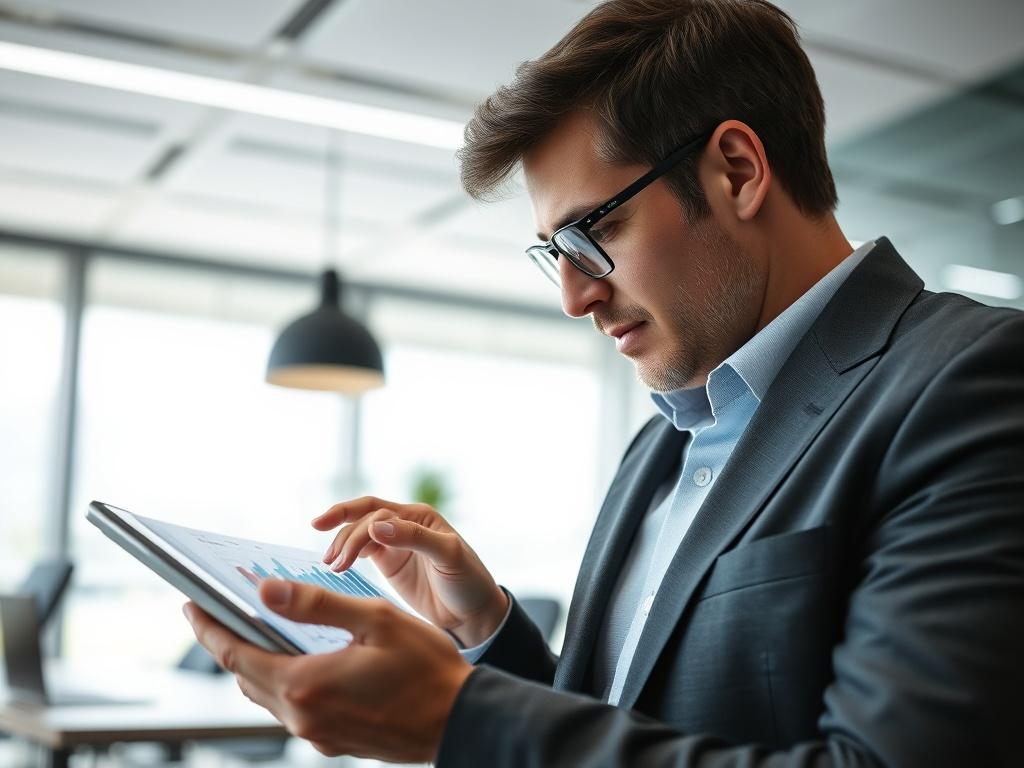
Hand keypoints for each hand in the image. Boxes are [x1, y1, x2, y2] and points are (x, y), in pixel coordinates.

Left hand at [183, 579, 472, 762]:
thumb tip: (266, 590)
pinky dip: (284, 680)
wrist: (461, 721)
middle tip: (220, 611)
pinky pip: (293, 708)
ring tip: (258, 629)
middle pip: (246, 676)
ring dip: (257, 662)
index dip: (208, 628)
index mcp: (306, 684)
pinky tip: (301, 658)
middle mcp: (303, 716)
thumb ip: (317, 605)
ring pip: (268, 694)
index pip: (236, 653)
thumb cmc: (427, 669)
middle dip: (229, 642)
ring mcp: (317, 734)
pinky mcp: (334, 741)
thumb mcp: (375, 621)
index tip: (191, 604)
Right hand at [312, 496, 508, 646]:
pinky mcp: (390, 564)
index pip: (377, 510)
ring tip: (331, 566)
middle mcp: (405, 525)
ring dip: (342, 546)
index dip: (351, 517)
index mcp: (419, 516)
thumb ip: (414, 538)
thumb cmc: (469, 581)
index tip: (336, 538)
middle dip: (343, 534)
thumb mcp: (448, 555)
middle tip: (331, 560)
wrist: (473, 615)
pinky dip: (347, 555)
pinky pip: (362, 552)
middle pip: (363, 519)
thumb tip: (376, 526)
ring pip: (359, 535)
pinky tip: (336, 566)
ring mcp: (395, 544)